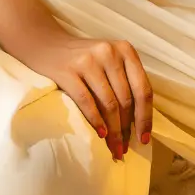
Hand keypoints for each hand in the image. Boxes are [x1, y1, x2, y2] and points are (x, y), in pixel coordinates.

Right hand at [19, 27, 152, 159]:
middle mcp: (110, 53)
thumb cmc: (85, 60)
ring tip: (114, 148)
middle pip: (125, 99)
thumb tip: (137, 124)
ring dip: (113, 131)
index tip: (144, 139)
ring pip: (108, 104)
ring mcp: (89, 61)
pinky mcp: (69, 71)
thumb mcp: (110, 62)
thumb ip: (125, 83)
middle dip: (126, 129)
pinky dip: (95, 121)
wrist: (49, 45)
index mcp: (126, 50)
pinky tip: (100, 134)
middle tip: (124, 149)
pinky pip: (86, 102)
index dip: (145, 117)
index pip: (143, 88)